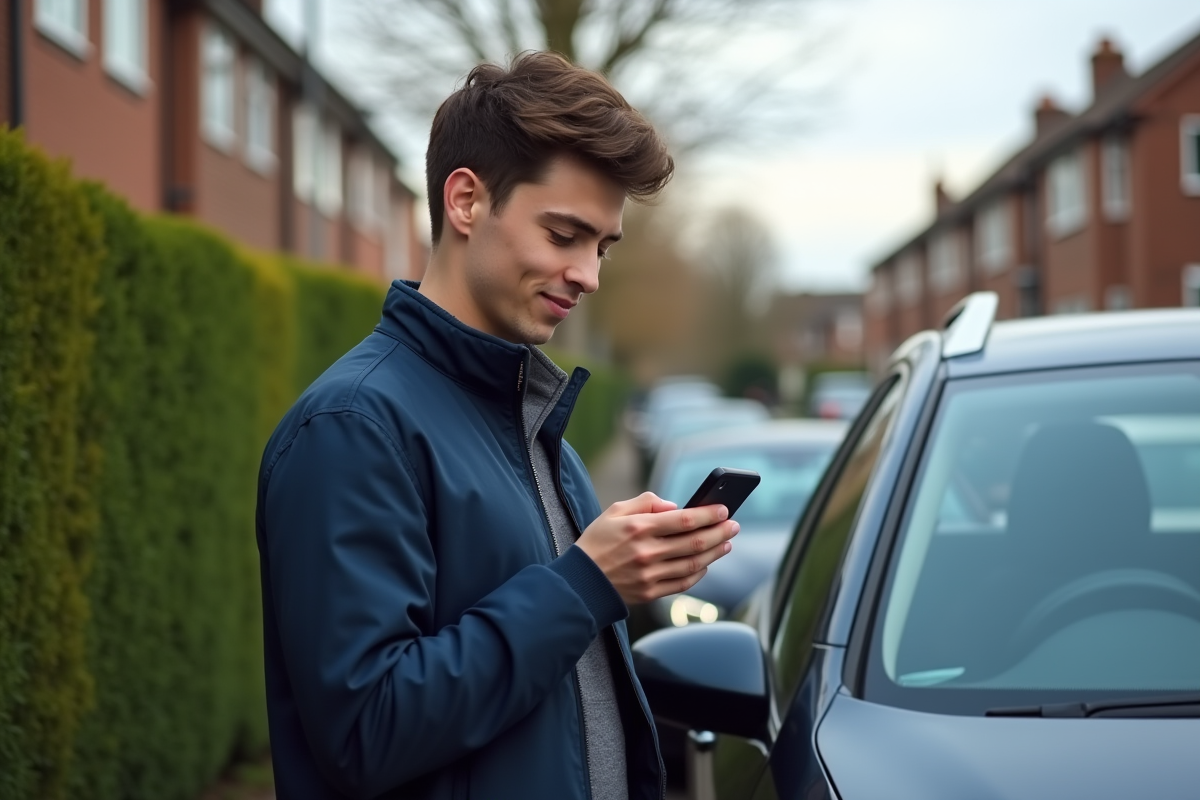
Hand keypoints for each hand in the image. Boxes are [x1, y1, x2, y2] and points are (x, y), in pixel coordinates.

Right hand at [575, 492, 738, 605]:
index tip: (723, 510)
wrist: (580, 581)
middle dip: (719, 532)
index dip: (708, 514)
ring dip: (714, 553)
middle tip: (733, 526)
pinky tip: (706, 564)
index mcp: (639, 528)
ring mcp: (650, 575)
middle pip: (694, 542)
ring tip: (726, 543)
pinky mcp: (650, 593)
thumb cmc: (597, 542)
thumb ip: (646, 503)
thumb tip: (674, 506)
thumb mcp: (615, 511)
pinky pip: (682, 584)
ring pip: (693, 564)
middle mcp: (647, 552)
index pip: (684, 519)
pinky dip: (698, 574)